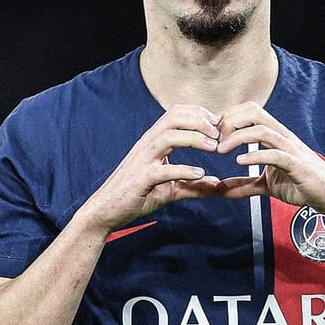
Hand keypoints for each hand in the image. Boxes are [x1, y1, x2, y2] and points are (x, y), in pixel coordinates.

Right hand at [80, 106, 223, 230]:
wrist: (106, 211)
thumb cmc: (135, 196)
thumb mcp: (169, 189)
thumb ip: (192, 185)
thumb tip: (216, 185)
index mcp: (153, 141)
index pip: (175, 114)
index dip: (199, 114)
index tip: (217, 125)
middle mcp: (147, 145)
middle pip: (173, 118)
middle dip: (199, 120)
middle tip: (219, 133)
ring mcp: (142, 160)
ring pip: (168, 136)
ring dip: (194, 138)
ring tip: (214, 147)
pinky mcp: (140, 179)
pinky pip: (163, 170)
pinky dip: (184, 169)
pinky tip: (200, 173)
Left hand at [211, 102, 324, 216]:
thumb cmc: (302, 185)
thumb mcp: (267, 184)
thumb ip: (243, 184)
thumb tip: (220, 189)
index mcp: (275, 136)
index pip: (249, 112)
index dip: (227, 118)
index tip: (212, 136)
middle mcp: (283, 137)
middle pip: (253, 112)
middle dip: (230, 121)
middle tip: (214, 140)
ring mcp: (291, 149)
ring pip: (262, 130)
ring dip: (237, 137)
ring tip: (221, 150)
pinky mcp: (297, 165)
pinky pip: (275, 154)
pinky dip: (255, 156)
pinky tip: (240, 162)